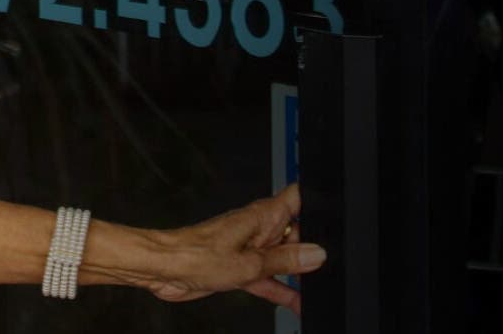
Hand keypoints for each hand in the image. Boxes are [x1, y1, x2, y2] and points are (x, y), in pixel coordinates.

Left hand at [144, 183, 322, 312]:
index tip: (337, 213)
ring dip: (297, 272)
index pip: (297, 198)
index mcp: (261, 216)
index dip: (318, 200)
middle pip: (296, 231)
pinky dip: (281, 289)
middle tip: (329, 265)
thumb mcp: (250, 263)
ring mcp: (249, 247)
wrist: (165, 269)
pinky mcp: (240, 266)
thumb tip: (316, 253)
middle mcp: (258, 228)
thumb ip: (285, 260)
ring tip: (319, 288)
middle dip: (312, 245)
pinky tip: (297, 304)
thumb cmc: (195, 255)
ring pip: (283, 257)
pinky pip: (268, 277)